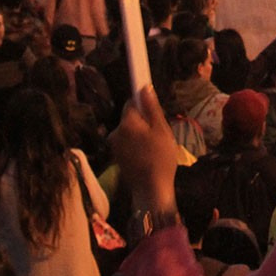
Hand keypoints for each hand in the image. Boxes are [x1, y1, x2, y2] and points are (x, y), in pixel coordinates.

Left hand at [109, 85, 178, 212]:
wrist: (151, 189)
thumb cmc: (160, 157)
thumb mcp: (161, 129)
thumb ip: (151, 107)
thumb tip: (144, 86)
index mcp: (127, 122)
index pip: (131, 103)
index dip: (144, 106)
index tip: (155, 115)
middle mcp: (115, 131)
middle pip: (130, 118)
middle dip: (143, 122)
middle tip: (159, 134)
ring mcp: (114, 146)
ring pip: (129, 131)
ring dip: (139, 134)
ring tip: (154, 147)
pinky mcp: (116, 157)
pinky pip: (127, 143)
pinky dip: (135, 145)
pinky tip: (147, 155)